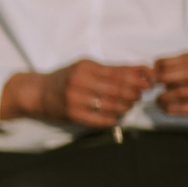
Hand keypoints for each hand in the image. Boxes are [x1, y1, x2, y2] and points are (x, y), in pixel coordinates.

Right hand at [9, 60, 154, 128]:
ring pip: (112, 105)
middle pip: (118, 90)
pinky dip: (114, 118)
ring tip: (128, 105)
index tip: (149, 82)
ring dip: (126, 107)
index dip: (139, 78)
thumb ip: (114, 69)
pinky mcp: (73, 114)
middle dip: (135, 94)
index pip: (120, 73)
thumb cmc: (67, 78)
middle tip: (139, 95)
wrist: (38, 92)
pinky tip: (116, 115)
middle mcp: (80, 81)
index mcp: (86, 66)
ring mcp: (75, 99)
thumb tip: (144, 70)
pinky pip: (101, 119)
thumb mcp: (87, 67)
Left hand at [154, 49, 187, 124]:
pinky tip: (164, 107)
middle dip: (165, 77)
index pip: (185, 58)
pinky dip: (170, 107)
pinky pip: (184, 107)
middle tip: (152, 83)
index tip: (152, 71)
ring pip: (183, 91)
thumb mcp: (183, 69)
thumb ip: (169, 67)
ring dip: (165, 96)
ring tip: (158, 99)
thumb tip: (149, 72)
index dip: (164, 64)